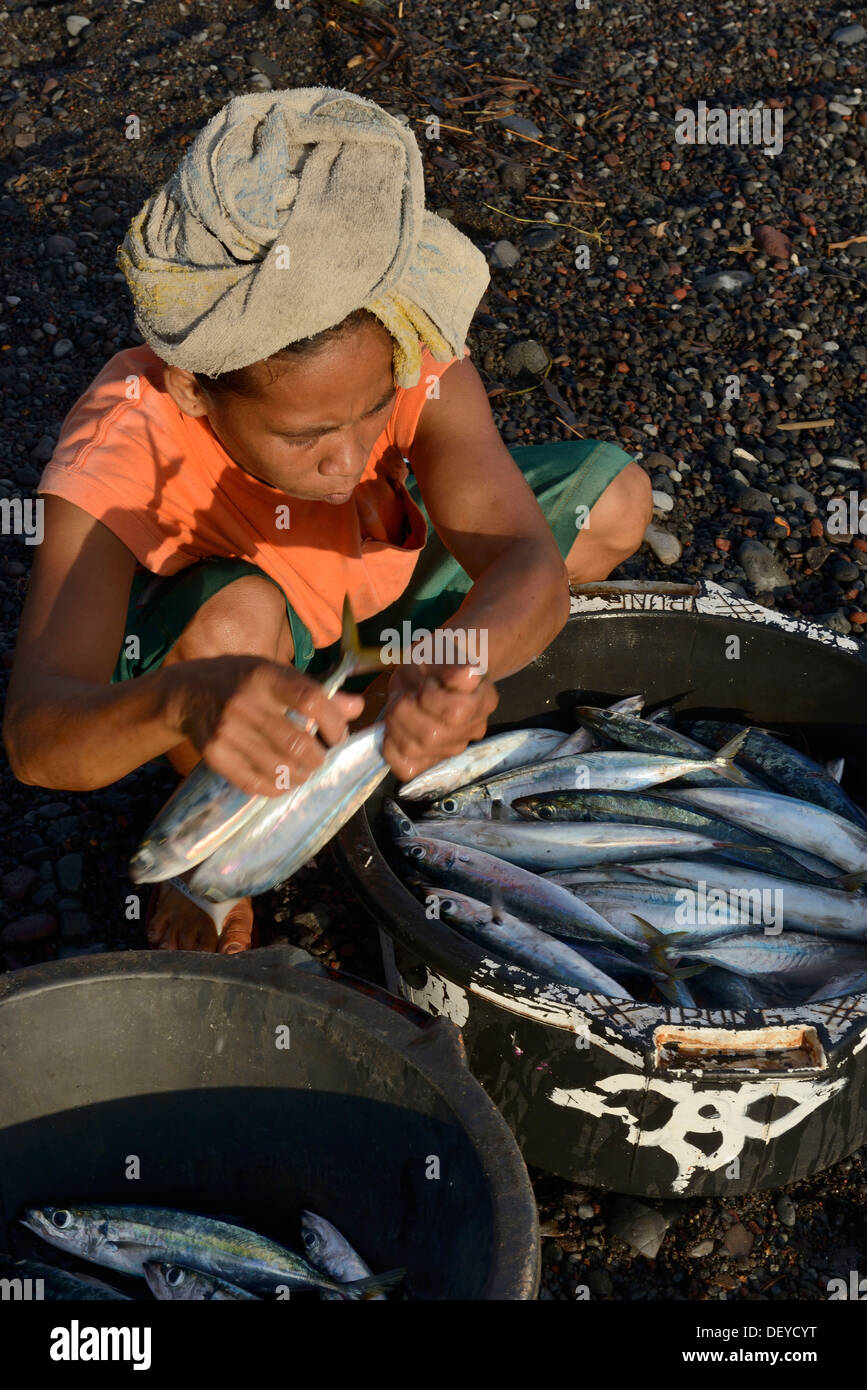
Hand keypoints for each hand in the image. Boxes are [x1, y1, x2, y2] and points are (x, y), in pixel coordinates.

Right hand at [165, 655, 363, 796]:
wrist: (186, 693)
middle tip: (321, 757)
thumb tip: (357, 707)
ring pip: (279, 767)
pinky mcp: (214, 754)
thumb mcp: (276, 673)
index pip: (311, 700)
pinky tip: (284, 781)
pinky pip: (254, 782)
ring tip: (305, 770)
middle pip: (297, 742)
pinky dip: (277, 787)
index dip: (334, 723)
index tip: (338, 735)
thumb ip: (316, 691)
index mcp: (264, 676)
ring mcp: (226, 730)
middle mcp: (244, 702)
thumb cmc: (242, 680)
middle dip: (319, 757)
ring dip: (301, 775)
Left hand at [382, 660, 498, 782]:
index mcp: (483, 701)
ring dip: (395, 723)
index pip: (456, 713)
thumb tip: (469, 674)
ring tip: (401, 706)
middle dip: (405, 709)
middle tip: (407, 693)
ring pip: (413, 749)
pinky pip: (406, 766)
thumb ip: (454, 666)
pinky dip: (392, 747)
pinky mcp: (431, 760)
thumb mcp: (445, 650)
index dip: (430, 697)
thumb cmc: (440, 658)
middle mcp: (472, 730)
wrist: (437, 668)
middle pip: (430, 736)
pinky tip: (396, 727)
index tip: (428, 683)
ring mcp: (453, 748)